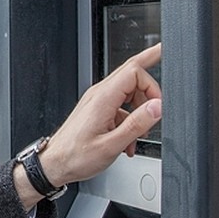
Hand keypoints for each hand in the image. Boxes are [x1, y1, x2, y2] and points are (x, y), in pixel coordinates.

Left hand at [14, 44, 161, 207]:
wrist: (54, 164)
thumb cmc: (76, 157)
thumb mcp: (112, 145)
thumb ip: (137, 124)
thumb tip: (157, 107)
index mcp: (103, 98)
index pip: (134, 71)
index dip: (151, 85)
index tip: (159, 105)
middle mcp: (99, 94)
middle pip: (130, 71)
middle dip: (148, 68)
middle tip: (164, 53)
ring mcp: (97, 101)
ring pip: (128, 92)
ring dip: (140, 110)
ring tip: (139, 134)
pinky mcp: (96, 110)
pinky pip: (120, 107)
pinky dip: (129, 120)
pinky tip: (128, 141)